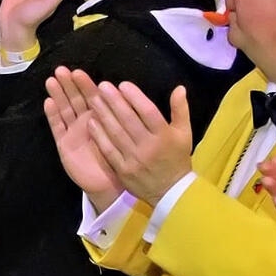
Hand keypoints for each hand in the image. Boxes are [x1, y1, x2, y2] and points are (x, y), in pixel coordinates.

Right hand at [44, 67, 123, 209]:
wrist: (109, 183)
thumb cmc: (120, 157)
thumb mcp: (125, 134)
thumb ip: (124, 114)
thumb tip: (127, 93)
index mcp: (101, 117)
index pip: (91, 97)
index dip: (85, 84)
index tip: (78, 72)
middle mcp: (85, 122)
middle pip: (75, 100)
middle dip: (68, 85)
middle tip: (61, 70)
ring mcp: (73, 132)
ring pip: (64, 109)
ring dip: (58, 95)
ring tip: (51, 81)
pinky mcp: (63, 144)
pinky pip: (57, 127)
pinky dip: (53, 115)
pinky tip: (49, 102)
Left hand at [85, 81, 192, 207]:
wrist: (171, 191)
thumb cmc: (177, 158)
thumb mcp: (184, 133)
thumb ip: (180, 110)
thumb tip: (179, 88)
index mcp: (164, 136)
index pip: (148, 112)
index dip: (135, 98)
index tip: (122, 84)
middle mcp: (148, 146)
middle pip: (129, 120)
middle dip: (114, 102)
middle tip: (102, 86)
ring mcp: (134, 159)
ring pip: (116, 133)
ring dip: (103, 115)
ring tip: (93, 99)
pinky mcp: (122, 169)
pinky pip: (109, 150)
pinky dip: (99, 136)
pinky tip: (91, 122)